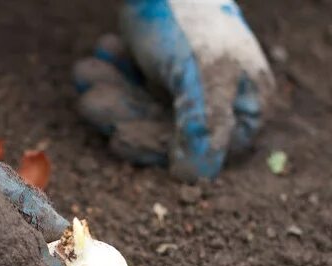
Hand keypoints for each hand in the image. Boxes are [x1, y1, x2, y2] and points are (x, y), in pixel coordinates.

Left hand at [74, 0, 273, 181]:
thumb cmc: (191, 21)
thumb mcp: (201, 74)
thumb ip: (200, 123)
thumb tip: (194, 177)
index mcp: (244, 108)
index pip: (197, 150)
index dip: (154, 145)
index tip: (118, 136)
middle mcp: (218, 107)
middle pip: (163, 133)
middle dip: (122, 113)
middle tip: (91, 100)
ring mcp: (188, 93)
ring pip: (142, 112)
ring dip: (109, 93)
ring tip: (87, 69)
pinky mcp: (161, 78)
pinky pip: (132, 91)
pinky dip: (113, 73)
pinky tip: (105, 50)